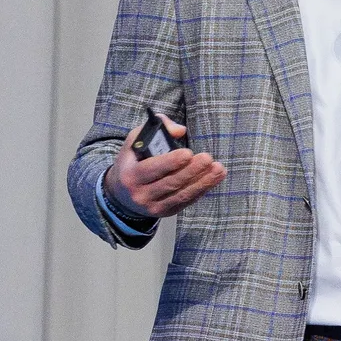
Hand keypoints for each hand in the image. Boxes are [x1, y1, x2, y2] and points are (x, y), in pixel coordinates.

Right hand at [109, 118, 225, 218]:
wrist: (122, 194)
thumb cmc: (133, 161)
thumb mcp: (135, 140)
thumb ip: (156, 128)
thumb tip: (180, 130)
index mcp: (130, 175)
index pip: (151, 169)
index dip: (171, 162)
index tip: (188, 153)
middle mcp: (141, 194)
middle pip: (170, 183)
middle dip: (192, 171)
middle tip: (207, 159)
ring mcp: (154, 207)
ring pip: (182, 195)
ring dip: (203, 182)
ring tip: (218, 169)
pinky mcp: (166, 212)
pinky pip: (186, 201)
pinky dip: (201, 190)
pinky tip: (213, 179)